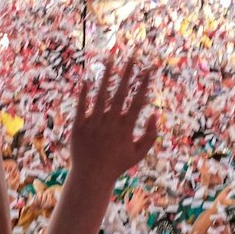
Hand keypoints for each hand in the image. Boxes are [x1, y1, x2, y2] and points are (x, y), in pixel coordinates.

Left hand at [70, 57, 158, 185]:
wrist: (91, 176)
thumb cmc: (117, 164)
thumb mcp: (139, 153)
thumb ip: (150, 135)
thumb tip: (155, 115)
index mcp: (126, 128)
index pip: (137, 101)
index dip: (144, 84)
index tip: (149, 69)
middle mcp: (110, 122)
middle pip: (120, 92)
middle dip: (128, 73)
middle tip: (132, 57)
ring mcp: (94, 123)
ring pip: (101, 94)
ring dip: (106, 76)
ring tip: (110, 60)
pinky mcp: (79, 126)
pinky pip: (81, 105)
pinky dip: (84, 92)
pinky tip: (87, 79)